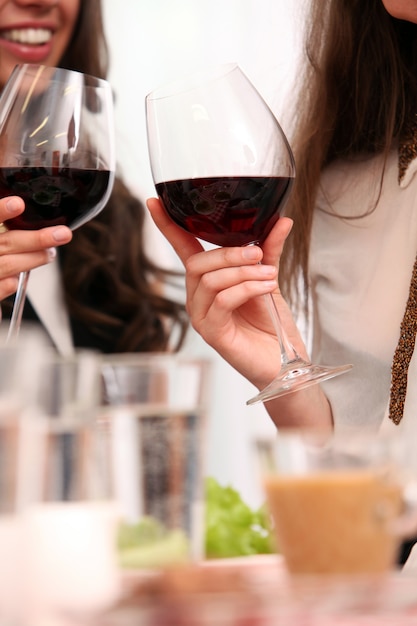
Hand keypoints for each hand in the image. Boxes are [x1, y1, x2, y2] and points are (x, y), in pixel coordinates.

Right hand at [0, 197, 71, 300]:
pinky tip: (18, 277)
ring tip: (50, 253)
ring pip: (8, 265)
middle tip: (61, 234)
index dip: (0, 211)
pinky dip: (11, 283)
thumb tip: (17, 208)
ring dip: (33, 259)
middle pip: (5, 242)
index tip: (18, 204)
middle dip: (36, 239)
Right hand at [146, 197, 307, 390]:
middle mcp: (198, 298)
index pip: (183, 248)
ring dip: (242, 272)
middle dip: (228, 253)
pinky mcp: (212, 333)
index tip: (155, 202)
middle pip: (197, 263)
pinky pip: (222, 300)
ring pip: (209, 281)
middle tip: (257, 254)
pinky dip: (245, 288)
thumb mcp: (269, 279)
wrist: (284, 360)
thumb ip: (269, 250)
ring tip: (268, 275)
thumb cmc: (272, 324)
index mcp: (207, 281)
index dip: (168, 226)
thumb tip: (281, 221)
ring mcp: (201, 316)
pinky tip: (264, 287)